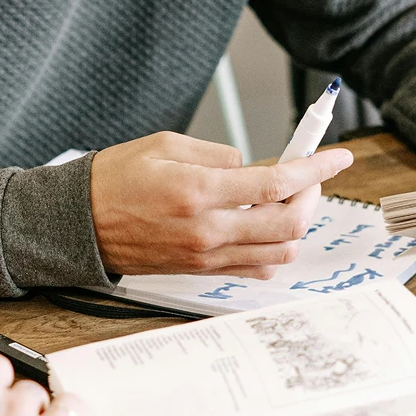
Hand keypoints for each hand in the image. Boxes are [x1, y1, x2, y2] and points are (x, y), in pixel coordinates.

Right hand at [90, 131, 353, 276]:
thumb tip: (252, 165)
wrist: (78, 224)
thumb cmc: (114, 179)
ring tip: (287, 200)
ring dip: (296, 224)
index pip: (277, 183)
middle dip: (312, 196)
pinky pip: (257, 268)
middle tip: (309, 176)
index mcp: (198, 191)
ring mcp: (206, 255)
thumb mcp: (164, 145)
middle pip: (290, 224)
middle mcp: (207, 229)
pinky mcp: (201, 270)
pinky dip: (274, 248)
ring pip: (280, 251)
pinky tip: (265, 227)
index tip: (336, 156)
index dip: (315, 168)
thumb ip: (217, 153)